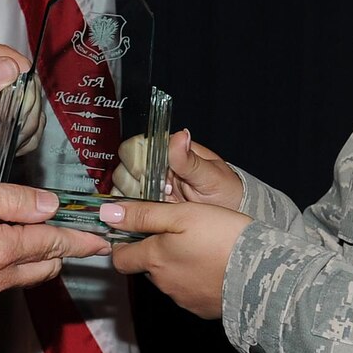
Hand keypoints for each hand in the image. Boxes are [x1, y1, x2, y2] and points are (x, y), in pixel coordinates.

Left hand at [0, 33, 28, 181]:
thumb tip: (8, 68)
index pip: (15, 62)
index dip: (23, 86)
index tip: (18, 110)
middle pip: (25, 85)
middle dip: (28, 109)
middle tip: (18, 130)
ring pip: (26, 107)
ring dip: (28, 125)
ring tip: (16, 141)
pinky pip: (18, 126)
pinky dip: (23, 137)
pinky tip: (15, 146)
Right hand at [0, 174, 108, 297]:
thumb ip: (12, 200)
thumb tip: (52, 204)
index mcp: (1, 249)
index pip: (54, 244)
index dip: (82, 239)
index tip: (103, 240)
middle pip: (45, 267)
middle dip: (63, 250)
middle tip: (77, 232)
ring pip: (23, 276)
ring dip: (37, 259)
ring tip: (40, 235)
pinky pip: (0, 281)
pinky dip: (12, 266)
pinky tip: (1, 245)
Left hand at [101, 198, 249, 319]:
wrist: (260, 272)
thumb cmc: (221, 236)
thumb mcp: (181, 215)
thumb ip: (143, 215)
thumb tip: (107, 214)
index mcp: (154, 259)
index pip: (121, 259)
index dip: (123, 245)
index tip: (135, 232)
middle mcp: (164, 283)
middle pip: (147, 268)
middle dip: (154, 253)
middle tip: (177, 234)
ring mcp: (183, 299)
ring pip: (168, 280)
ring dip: (176, 266)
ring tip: (200, 248)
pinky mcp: (203, 309)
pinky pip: (190, 293)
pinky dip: (195, 280)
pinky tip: (212, 267)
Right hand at [110, 129, 242, 210]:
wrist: (231, 216)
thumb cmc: (225, 190)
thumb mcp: (211, 175)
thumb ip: (190, 159)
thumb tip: (180, 136)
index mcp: (166, 150)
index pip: (134, 147)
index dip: (136, 162)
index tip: (148, 175)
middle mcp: (154, 167)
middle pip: (123, 169)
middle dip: (135, 183)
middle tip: (159, 192)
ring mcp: (149, 188)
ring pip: (122, 189)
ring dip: (133, 199)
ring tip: (158, 204)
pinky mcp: (148, 207)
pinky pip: (128, 208)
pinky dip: (132, 213)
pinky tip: (147, 215)